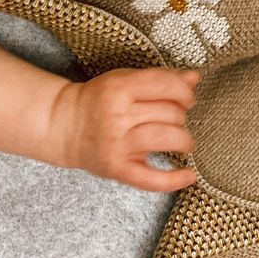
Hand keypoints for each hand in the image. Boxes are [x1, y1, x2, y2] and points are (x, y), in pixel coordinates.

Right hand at [49, 66, 202, 192]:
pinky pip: (150, 178)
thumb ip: (159, 78)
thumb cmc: (98, 101)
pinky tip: (189, 175)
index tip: (186, 98)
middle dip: (181, 116)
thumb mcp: (124, 80)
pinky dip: (174, 179)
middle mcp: (118, 115)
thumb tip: (194, 78)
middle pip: (170, 113)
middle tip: (176, 119)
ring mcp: (117, 144)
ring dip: (184, 140)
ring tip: (183, 141)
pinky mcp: (116, 168)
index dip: (184, 91)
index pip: (165, 85)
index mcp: (119, 88)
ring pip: (166, 138)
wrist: (64, 125)